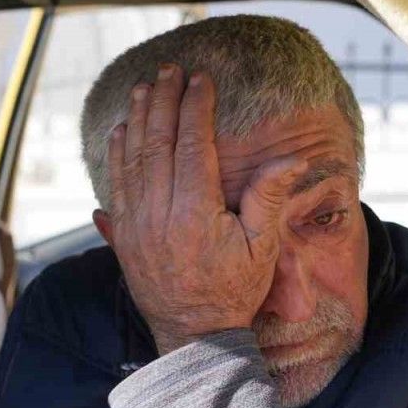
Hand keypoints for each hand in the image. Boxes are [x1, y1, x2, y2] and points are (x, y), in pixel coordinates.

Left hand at [103, 64, 305, 354]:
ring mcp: (136, 226)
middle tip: (167, 70)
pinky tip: (121, 131)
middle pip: (157, 143)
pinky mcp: (123, 237)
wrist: (195, 337)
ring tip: (142, 89)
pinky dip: (117, 154)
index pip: (192, 145)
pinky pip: (116, 185)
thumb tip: (291, 159)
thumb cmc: (235, 292)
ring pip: (131, 160)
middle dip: (162, 102)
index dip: (195, 108)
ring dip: (136, 120)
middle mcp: (159, 216)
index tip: (199, 79)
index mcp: (196, 213)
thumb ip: (269, 199)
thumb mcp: (262, 249)